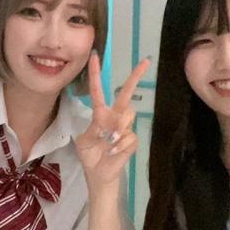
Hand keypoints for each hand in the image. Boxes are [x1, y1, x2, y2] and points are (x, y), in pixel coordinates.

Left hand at [75, 52, 150, 189]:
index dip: (96, 74)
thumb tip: (110, 126)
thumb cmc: (90, 155)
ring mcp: (125, 128)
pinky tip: (113, 152)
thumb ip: (94, 129)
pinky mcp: (132, 140)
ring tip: (107, 143)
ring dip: (116, 129)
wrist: (98, 174)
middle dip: (135, 77)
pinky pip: (128, 136)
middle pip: (126, 94)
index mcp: (100, 114)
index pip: (98, 91)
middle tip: (145, 61)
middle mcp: (115, 117)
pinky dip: (118, 146)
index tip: (95, 56)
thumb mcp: (84, 140)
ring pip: (127, 115)